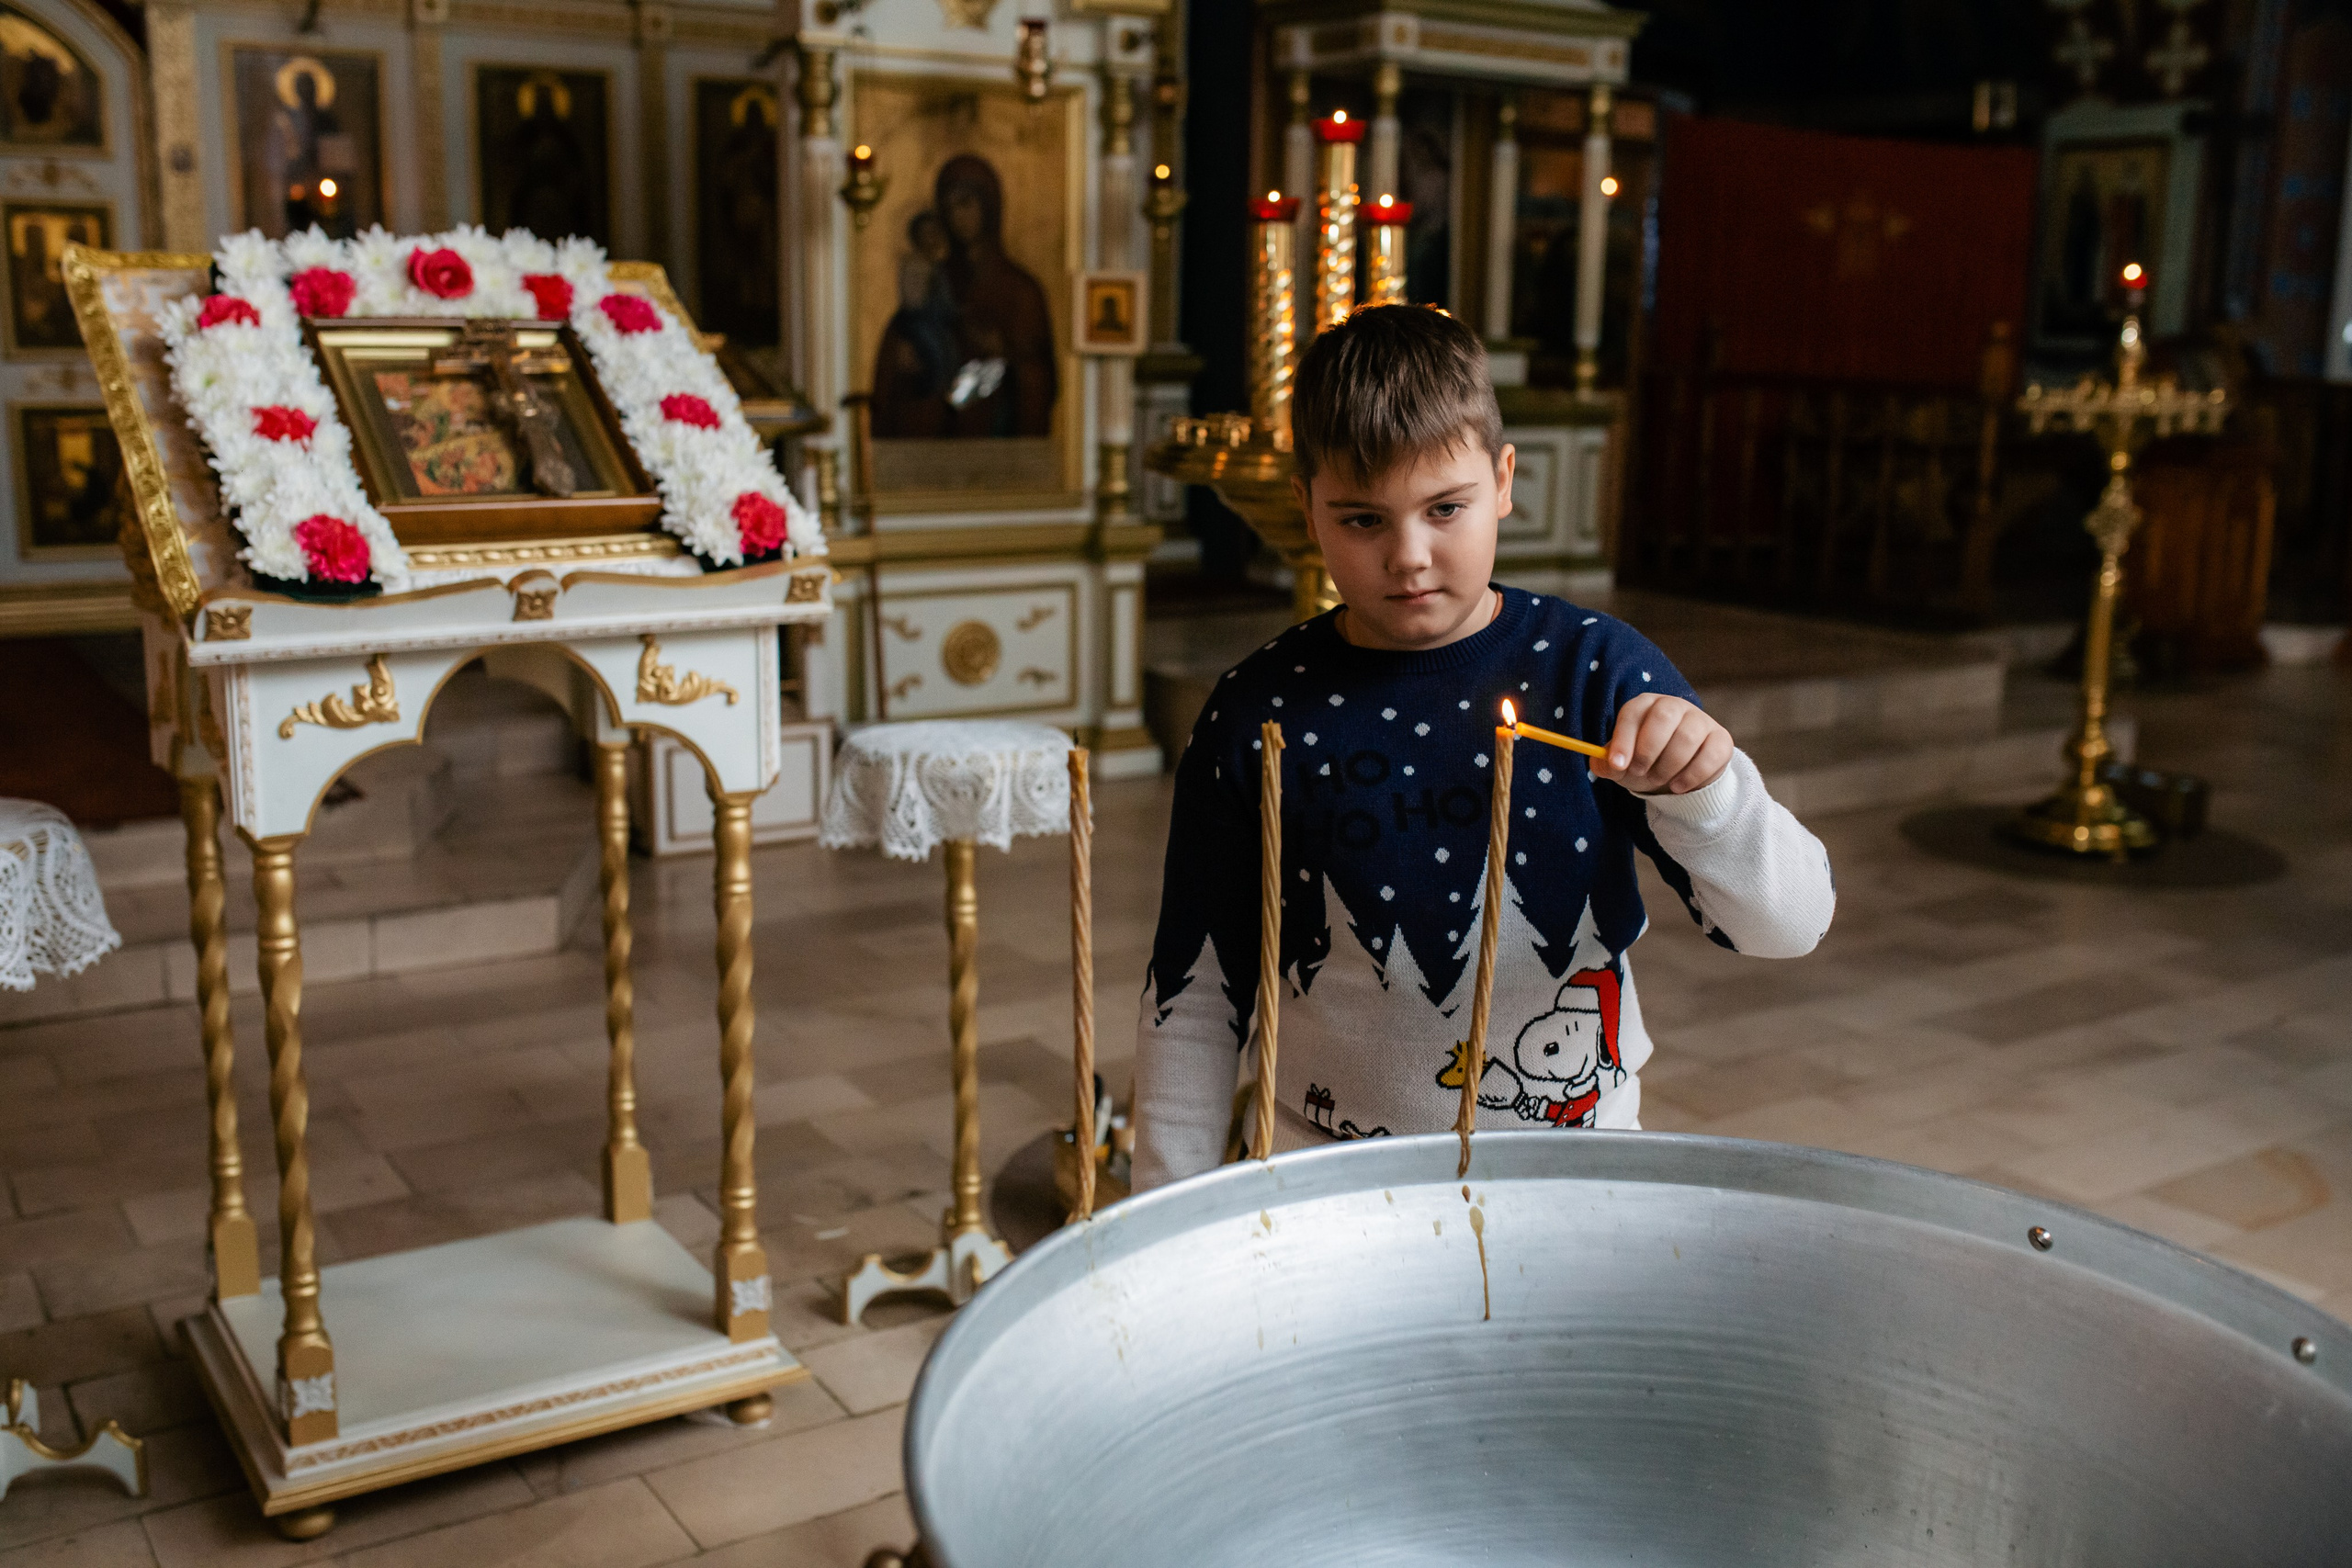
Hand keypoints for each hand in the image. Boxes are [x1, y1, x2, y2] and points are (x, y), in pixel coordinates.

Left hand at [1591, 694, 1731, 795]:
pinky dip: (1691, 776)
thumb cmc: (1646, 762)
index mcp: (1646, 705)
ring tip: (1658, 780)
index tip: (1617, 765)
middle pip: (1663, 716)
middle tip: (1640, 772)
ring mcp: (1700, 720)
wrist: (1680, 776)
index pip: (1633, 712)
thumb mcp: (1624, 764)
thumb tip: (1603, 763)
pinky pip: (1710, 756)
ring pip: (1687, 737)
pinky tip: (1678, 786)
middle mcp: (1674, 706)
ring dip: (1668, 766)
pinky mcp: (1721, 739)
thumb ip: (1608, 764)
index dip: (1623, 739)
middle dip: (1648, 750)